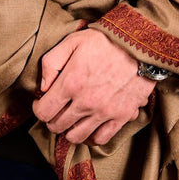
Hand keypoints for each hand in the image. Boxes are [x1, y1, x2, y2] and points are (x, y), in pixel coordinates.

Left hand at [32, 29, 152, 145]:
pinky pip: (101, 139)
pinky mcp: (121, 116)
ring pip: (76, 137)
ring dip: (69, 130)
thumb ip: (51, 63)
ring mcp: (104, 112)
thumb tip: (43, 87)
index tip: (42, 101)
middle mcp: (85, 102)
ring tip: (71, 119)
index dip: (38, 108)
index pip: (43, 112)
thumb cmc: (105, 40)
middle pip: (57, 126)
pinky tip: (89, 125)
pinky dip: (91, 136)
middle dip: (52, 118)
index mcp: (71, 83)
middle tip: (57, 109)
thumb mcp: (72, 41)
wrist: (140, 44)